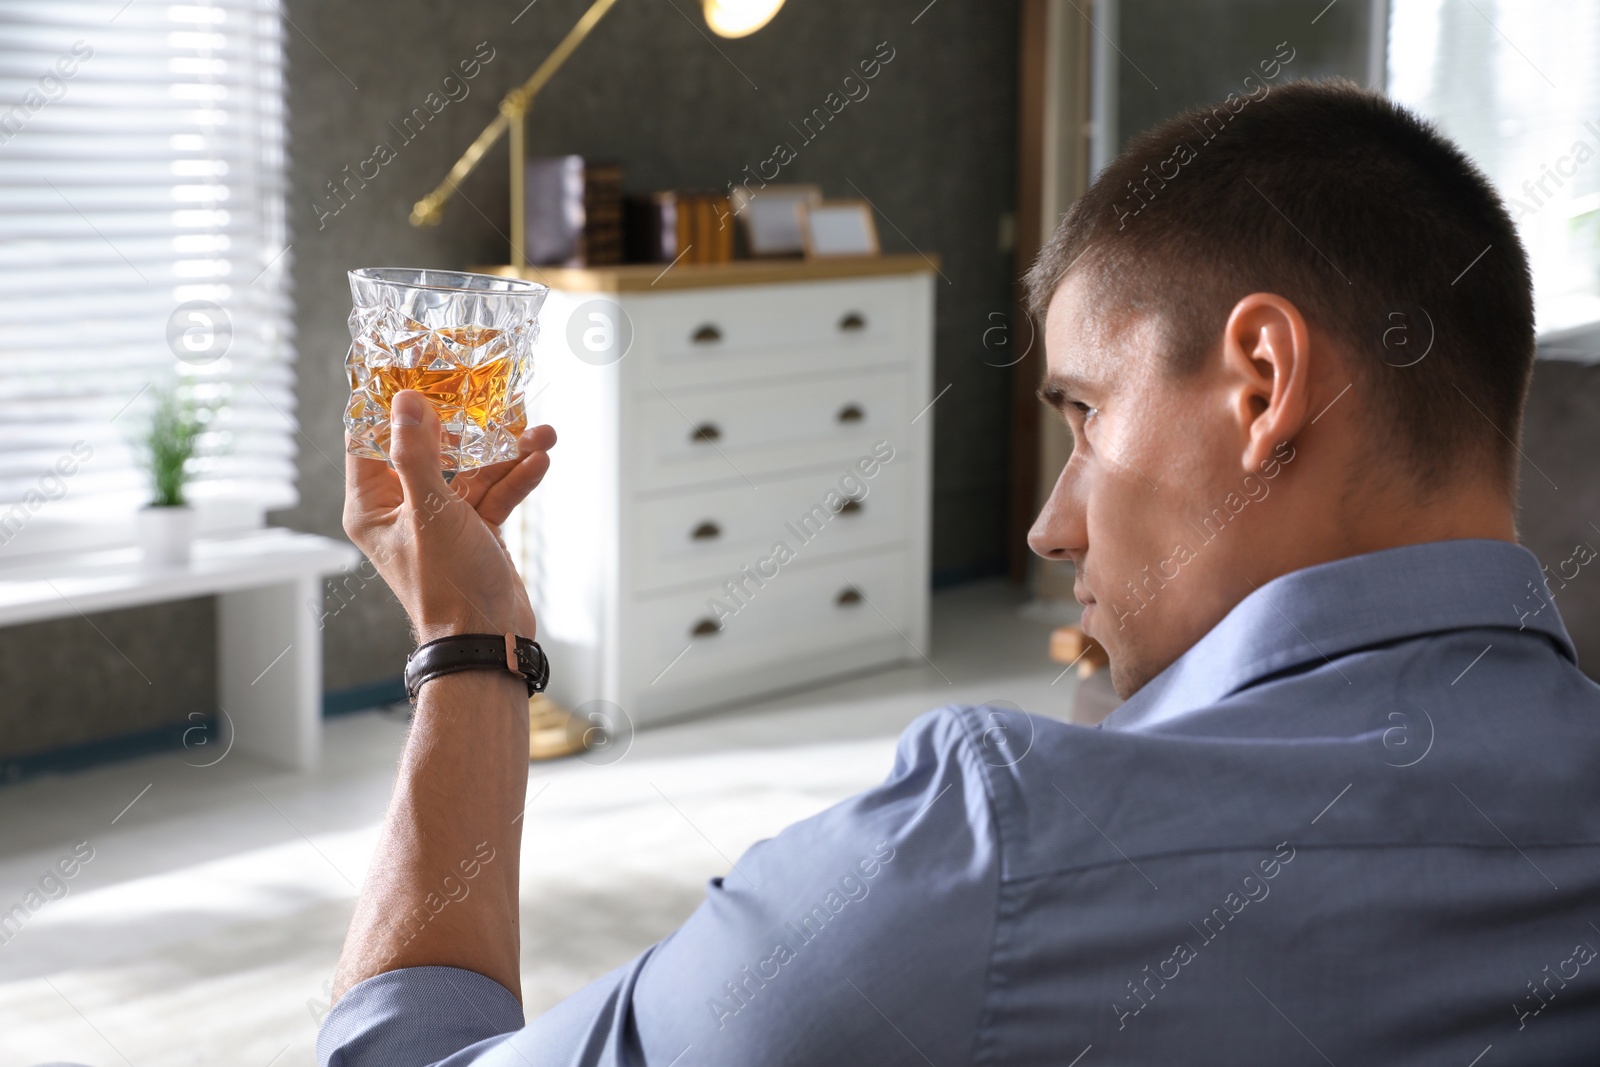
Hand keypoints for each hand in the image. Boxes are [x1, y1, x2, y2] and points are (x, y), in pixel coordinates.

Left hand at [343, 389, 556, 643]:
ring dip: (504, 449)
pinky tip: (541, 458)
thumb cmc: (447, 587)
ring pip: (471, 468)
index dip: (392, 402)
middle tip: (487, 386)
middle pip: (430, 447)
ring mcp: (442, 519)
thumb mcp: (430, 512)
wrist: (489, 641)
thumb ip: (417, 454)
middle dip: (463, 420)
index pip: (370, 438)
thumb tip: (407, 401)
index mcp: (373, 505)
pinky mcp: (476, 531)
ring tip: (536, 429)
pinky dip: (517, 477)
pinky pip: (496, 493)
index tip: (416, 365)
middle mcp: (403, 509)